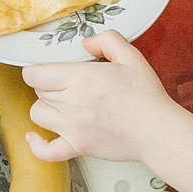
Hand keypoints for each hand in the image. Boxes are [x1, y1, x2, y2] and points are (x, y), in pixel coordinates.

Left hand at [22, 33, 182, 164]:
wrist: (157, 130)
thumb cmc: (146, 96)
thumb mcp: (130, 56)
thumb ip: (107, 40)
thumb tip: (86, 42)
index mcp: (80, 78)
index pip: (35, 74)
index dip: (36, 70)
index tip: (43, 70)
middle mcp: (71, 102)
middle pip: (38, 91)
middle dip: (47, 85)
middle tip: (63, 84)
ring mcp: (72, 127)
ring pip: (38, 115)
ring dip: (44, 107)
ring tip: (58, 104)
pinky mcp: (78, 147)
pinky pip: (47, 151)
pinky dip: (37, 145)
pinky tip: (35, 138)